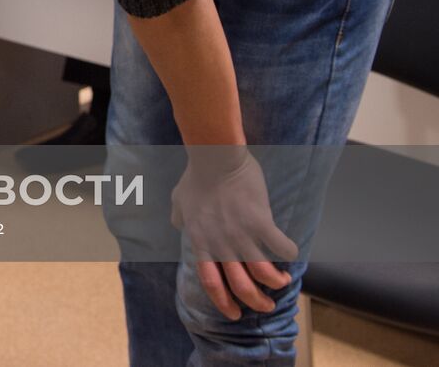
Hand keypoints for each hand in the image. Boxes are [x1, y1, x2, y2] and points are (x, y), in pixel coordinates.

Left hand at [170, 150, 299, 319]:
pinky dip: (290, 254)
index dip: (223, 302)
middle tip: (266, 305)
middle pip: (241, 286)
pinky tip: (291, 253)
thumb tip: (179, 224)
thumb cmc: (195, 177)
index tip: (234, 314)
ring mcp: (242, 235)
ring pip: (264, 273)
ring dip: (276, 283)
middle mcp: (222, 245)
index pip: (211, 283)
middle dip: (256, 302)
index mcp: (202, 243)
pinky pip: (281, 248)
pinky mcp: (261, 223)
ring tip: (282, 282)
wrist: (213, 157)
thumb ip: (179, 217)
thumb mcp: (179, 201)